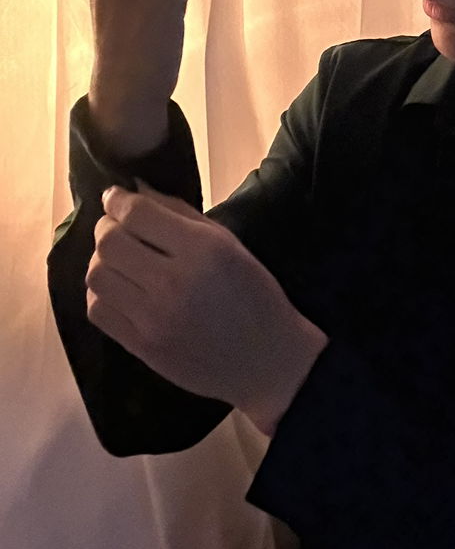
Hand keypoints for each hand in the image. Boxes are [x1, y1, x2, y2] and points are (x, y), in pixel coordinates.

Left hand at [86, 180, 328, 434]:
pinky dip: (101, 293)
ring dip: (101, 259)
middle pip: (109, 243)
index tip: (117, 196)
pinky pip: (98, 311)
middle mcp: (173, 282)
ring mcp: (153, 318)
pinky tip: (119, 288)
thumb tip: (135, 189)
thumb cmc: (254, 292)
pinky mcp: (141, 347)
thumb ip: (180, 213)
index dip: (119, 199)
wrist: (264, 358)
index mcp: (202, 250)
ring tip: (119, 258)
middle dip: (107, 226)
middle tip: (117, 226)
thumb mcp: (228, 242)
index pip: (138, 214)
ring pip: (97, 275)